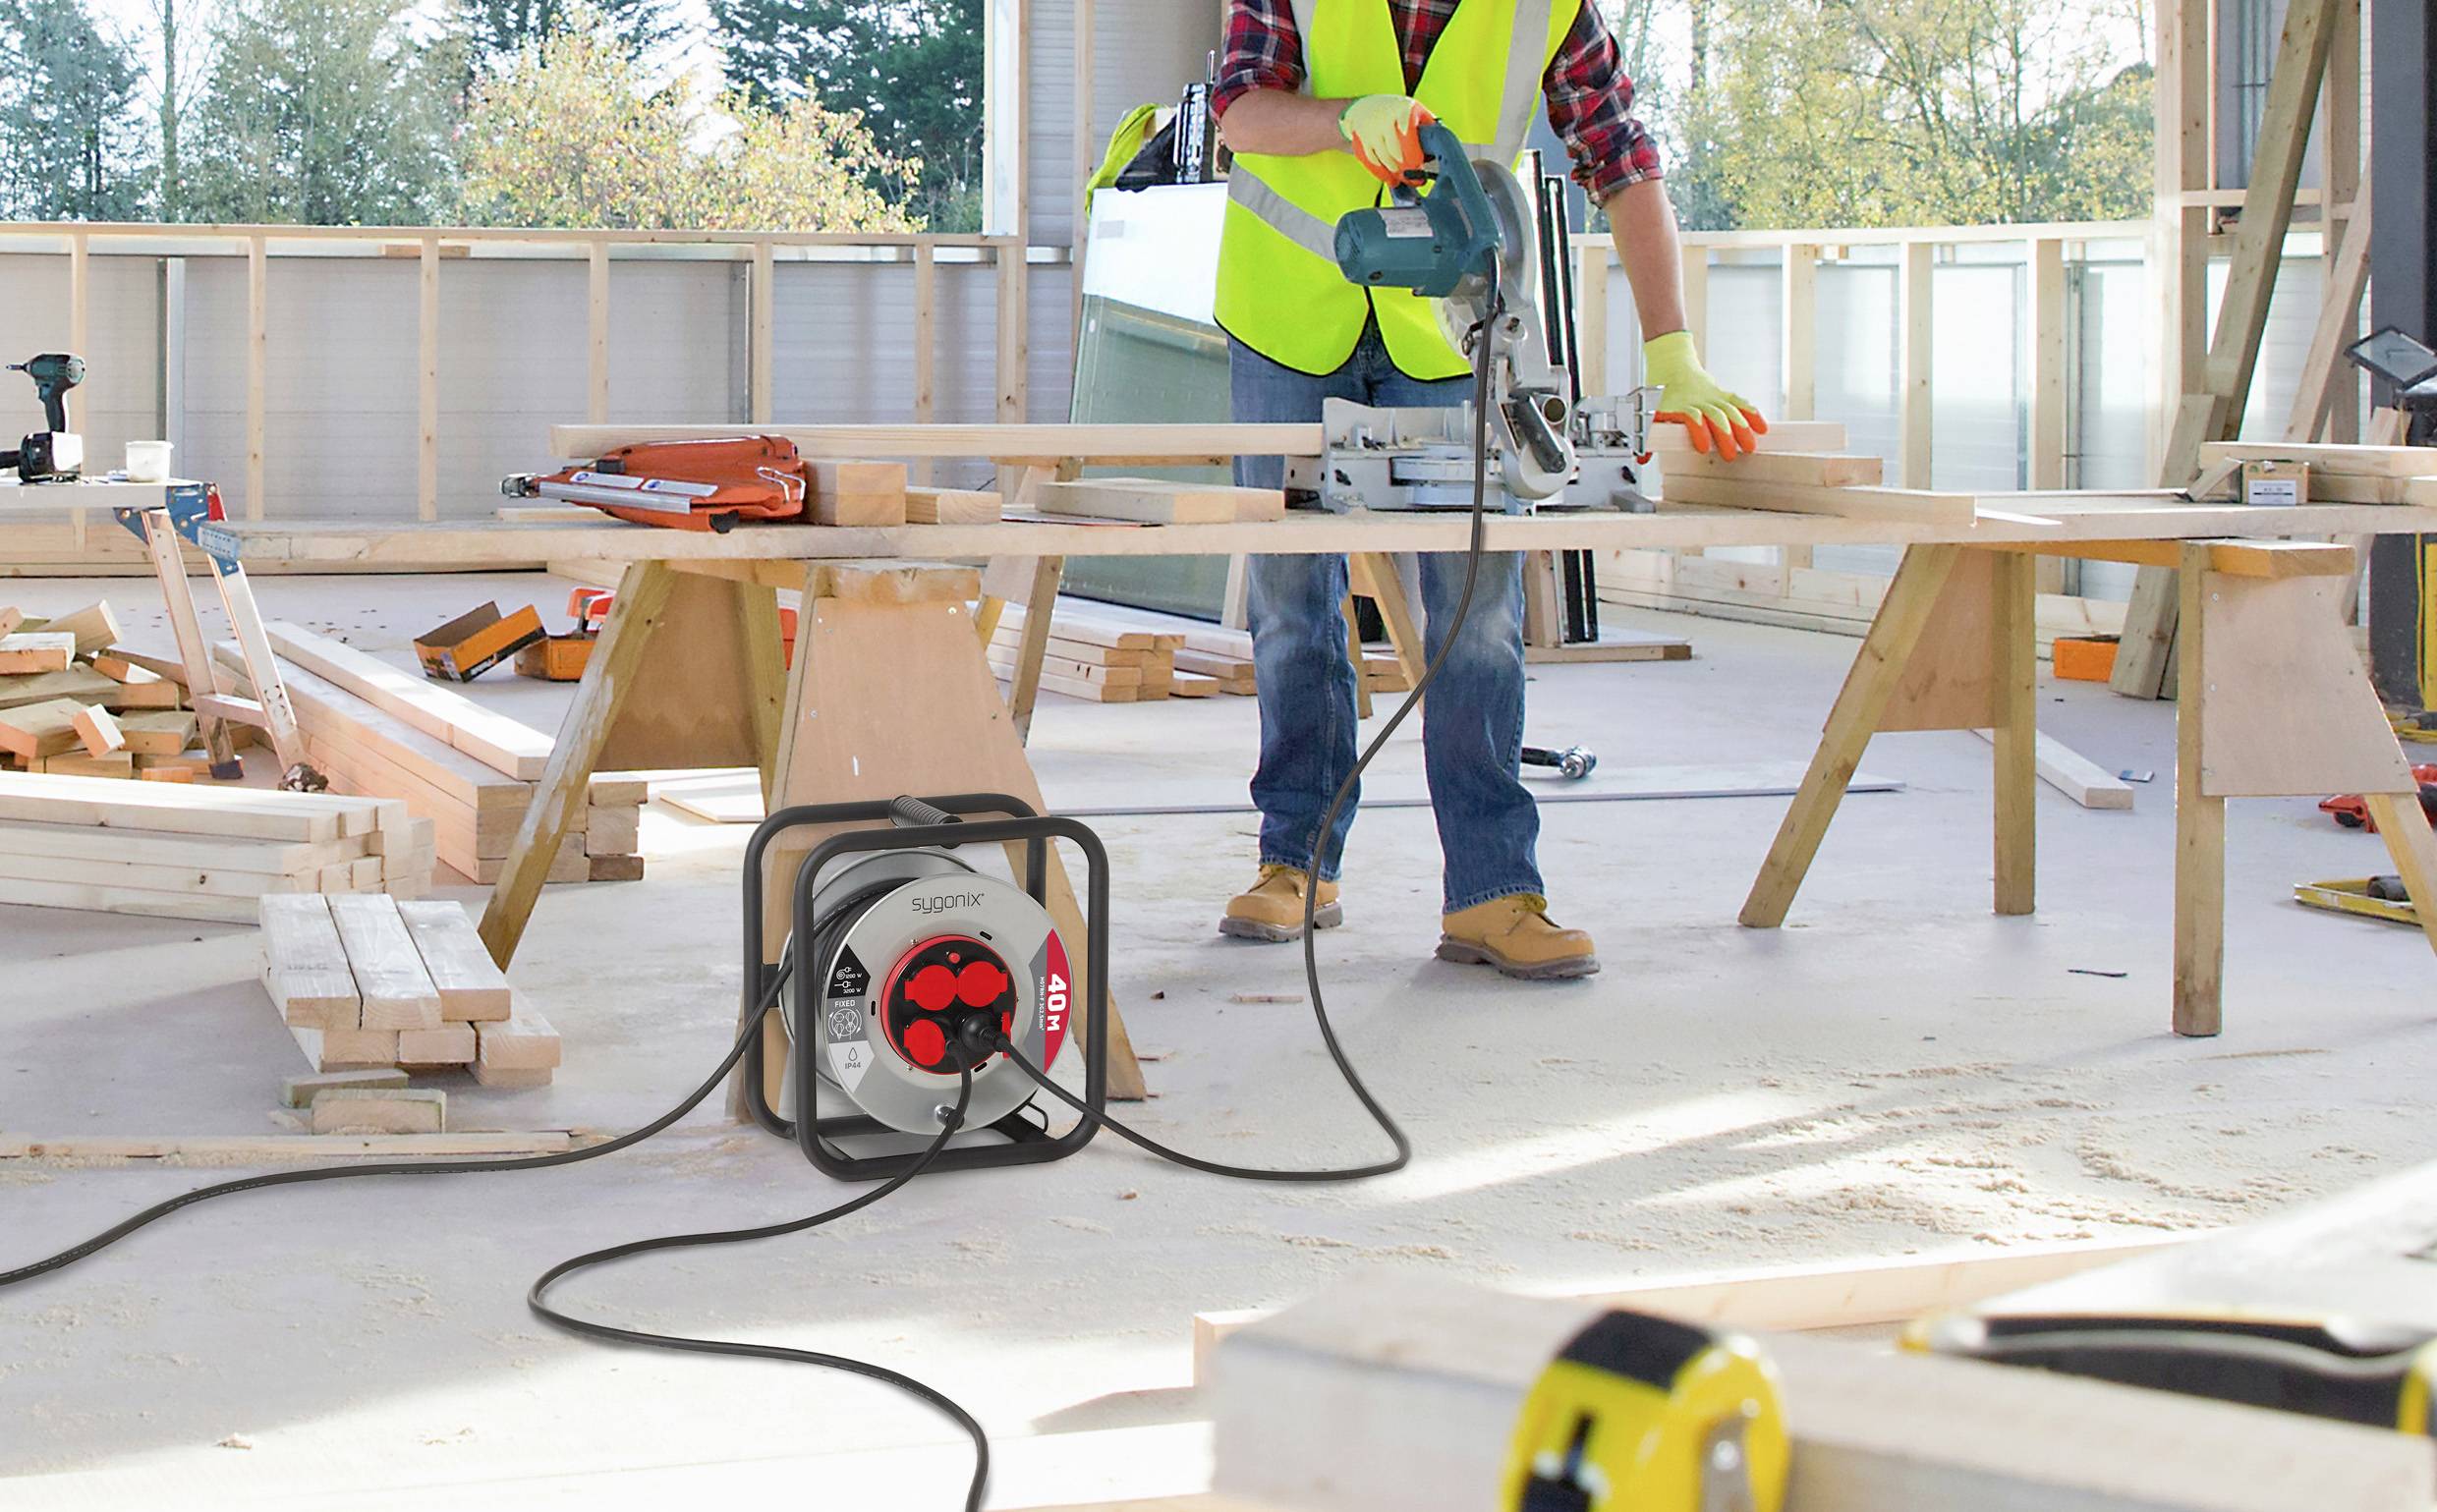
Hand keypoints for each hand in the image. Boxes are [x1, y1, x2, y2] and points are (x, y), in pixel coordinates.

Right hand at [1339, 95, 1434, 185]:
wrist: (1365, 105)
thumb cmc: (1397, 111)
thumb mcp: (1415, 110)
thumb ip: (1429, 126)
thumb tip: (1441, 147)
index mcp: (1403, 110)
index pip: (1408, 137)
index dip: (1413, 156)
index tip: (1419, 168)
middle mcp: (1385, 118)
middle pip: (1394, 152)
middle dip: (1404, 170)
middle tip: (1412, 180)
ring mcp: (1370, 129)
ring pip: (1382, 159)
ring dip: (1393, 174)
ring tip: (1401, 180)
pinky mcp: (1360, 140)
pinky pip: (1370, 161)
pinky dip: (1380, 173)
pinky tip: (1389, 179)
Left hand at [1642, 331, 1767, 459]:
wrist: (1672, 363)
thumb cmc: (1661, 392)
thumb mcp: (1650, 412)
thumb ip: (1648, 437)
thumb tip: (1642, 459)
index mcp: (1681, 406)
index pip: (1692, 418)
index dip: (1698, 431)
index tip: (1701, 447)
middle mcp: (1699, 401)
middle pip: (1716, 417)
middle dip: (1724, 437)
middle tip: (1731, 455)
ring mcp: (1713, 397)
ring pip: (1731, 411)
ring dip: (1742, 429)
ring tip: (1751, 446)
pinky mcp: (1723, 394)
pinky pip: (1739, 402)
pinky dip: (1751, 413)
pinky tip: (1762, 426)